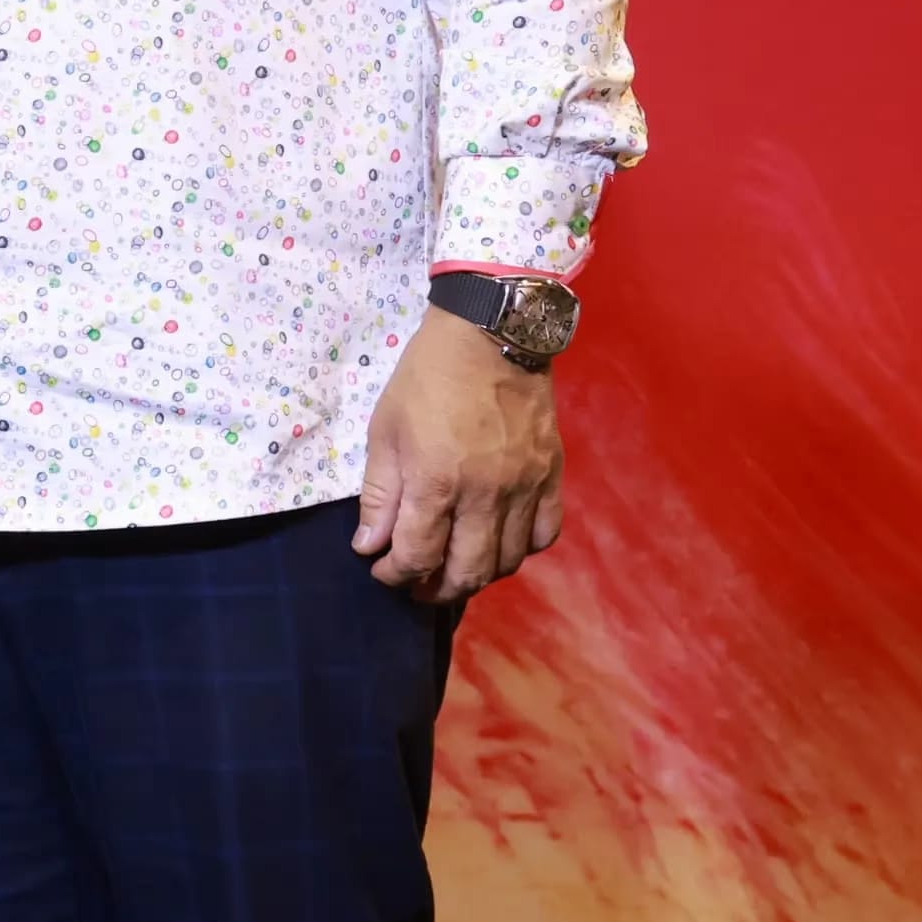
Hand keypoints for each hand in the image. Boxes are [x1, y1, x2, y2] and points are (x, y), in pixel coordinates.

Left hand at [355, 305, 565, 606]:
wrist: (490, 332)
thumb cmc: (427, 378)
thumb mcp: (385, 430)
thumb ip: (379, 494)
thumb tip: (369, 546)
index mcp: (436, 481)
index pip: (417, 556)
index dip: (395, 574)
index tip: (382, 569)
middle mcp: (485, 494)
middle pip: (467, 572)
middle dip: (435, 589)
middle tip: (418, 583)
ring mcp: (524, 486)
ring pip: (508, 561)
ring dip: (478, 575)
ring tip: (456, 566)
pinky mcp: (552, 474)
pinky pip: (545, 533)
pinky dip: (523, 549)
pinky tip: (501, 541)